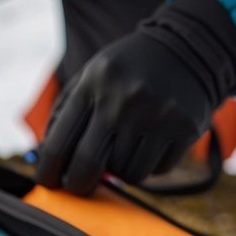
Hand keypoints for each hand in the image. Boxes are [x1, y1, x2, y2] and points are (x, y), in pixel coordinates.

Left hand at [36, 0, 235, 194]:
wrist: (188, 48)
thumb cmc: (128, 70)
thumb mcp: (91, 75)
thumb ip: (65, 113)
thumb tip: (46, 158)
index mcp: (93, 84)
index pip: (59, 143)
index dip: (49, 171)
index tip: (48, 183)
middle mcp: (123, 100)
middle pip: (88, 165)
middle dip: (78, 184)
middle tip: (78, 186)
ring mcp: (155, 116)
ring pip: (125, 173)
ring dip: (121, 169)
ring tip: (126, 147)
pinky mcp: (184, 129)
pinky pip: (155, 171)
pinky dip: (149, 165)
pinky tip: (152, 142)